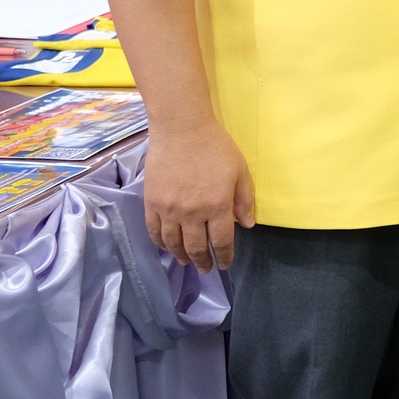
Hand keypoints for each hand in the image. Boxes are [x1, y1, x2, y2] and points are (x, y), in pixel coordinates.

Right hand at [144, 116, 253, 271]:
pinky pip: (154, 231)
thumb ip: (244, 199)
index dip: (224, 256)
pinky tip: (167, 246)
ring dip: (181, 256)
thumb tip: (247, 225)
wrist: (181, 129)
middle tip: (206, 269)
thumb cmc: (216, 147)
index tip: (224, 265)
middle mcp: (192, 213)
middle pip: (196, 247)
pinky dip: (161, 243)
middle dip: (203, 261)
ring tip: (187, 261)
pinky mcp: (151, 203)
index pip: (221, 241)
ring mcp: (169, 210)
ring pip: (174, 243)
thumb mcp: (240, 171)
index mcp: (217, 206)